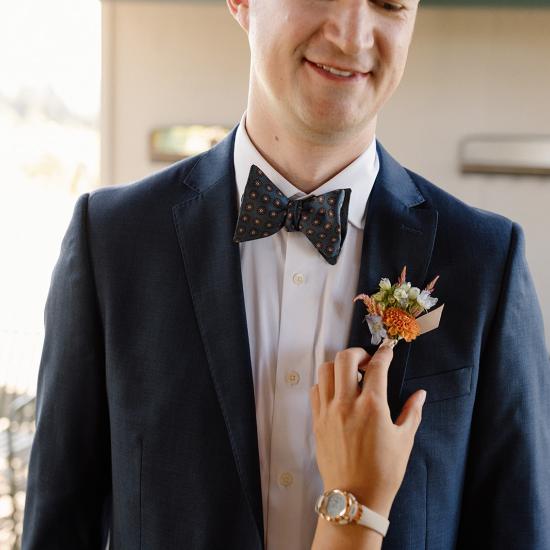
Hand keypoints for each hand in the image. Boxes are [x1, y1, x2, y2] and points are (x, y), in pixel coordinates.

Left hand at [309, 341, 426, 517]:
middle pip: (345, 358)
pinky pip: (315, 390)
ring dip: (339, 366)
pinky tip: (337, 392)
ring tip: (351, 375)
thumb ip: (412, 412)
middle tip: (368, 361)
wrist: (354, 497)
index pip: (377, 366)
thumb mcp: (404, 441)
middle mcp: (347, 403)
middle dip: (358, 352)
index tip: (388, 350)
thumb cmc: (383, 472)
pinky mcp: (317, 420)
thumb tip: (421, 394)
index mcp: (373, 406)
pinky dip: (325, 384)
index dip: (384, 353)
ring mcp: (328, 411)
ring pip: (325, 370)